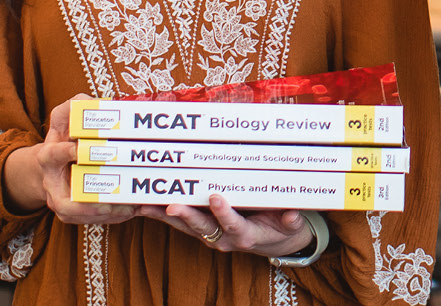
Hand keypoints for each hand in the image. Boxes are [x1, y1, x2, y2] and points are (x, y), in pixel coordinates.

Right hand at [0, 94, 141, 224]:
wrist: (52, 163)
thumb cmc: (64, 134)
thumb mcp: (65, 115)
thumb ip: (77, 105)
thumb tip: (95, 104)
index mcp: (48, 156)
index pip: (52, 156)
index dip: (64, 153)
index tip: (79, 149)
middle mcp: (51, 184)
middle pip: (65, 204)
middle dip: (92, 205)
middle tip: (116, 200)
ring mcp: (60, 201)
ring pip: (82, 216)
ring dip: (108, 214)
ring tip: (133, 207)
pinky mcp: (72, 214)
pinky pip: (92, 220)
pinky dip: (114, 217)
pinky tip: (134, 209)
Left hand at [145, 199, 316, 258]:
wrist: (274, 243)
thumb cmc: (281, 228)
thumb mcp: (291, 225)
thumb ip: (291, 220)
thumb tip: (293, 214)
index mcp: (246, 235)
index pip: (233, 224)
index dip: (224, 212)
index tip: (215, 197)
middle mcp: (225, 239)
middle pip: (203, 227)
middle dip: (186, 216)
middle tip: (171, 206)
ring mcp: (212, 236)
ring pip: (187, 226)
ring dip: (167, 217)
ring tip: (147, 205)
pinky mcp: (204, 231)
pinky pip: (182, 224)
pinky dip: (164, 216)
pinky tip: (148, 207)